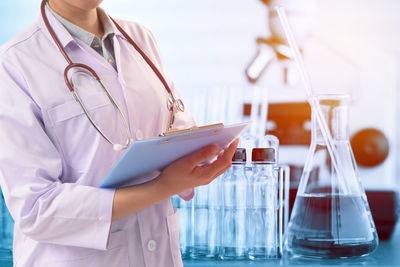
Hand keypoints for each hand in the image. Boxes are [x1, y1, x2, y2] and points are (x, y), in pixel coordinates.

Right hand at [111, 138, 238, 221]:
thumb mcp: (187, 162)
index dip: (231, 149)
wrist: (164, 188)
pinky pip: (214, 168)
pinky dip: (218, 160)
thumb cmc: (173, 175)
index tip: (235, 139)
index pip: (225, 160)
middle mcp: (208, 178)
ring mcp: (205, 179)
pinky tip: (214, 153)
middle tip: (232, 140)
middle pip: (225, 164)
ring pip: (221, 167)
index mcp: (207, 174)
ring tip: (225, 145)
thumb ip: (202, 154)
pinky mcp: (201, 178)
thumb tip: (215, 147)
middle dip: (230, 152)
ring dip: (224, 156)